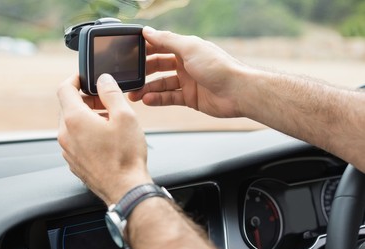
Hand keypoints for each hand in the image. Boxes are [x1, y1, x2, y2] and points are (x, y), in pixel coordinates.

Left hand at [57, 74, 151, 204]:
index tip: (85, 79)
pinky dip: (87, 134)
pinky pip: (76, 141)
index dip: (75, 79)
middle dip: (86, 100)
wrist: (125, 189)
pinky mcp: (74, 163)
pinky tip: (106, 140)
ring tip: (110, 122)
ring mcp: (68, 151)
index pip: (64, 89)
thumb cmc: (126, 156)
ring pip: (73, 125)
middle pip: (69, 107)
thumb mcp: (125, 116)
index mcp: (75, 119)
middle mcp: (66, 135)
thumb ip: (111, 93)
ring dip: (88, 117)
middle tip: (106, 103)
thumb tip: (104, 80)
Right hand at [129, 27, 255, 117]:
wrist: (237, 92)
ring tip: (134, 94)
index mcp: (186, 48)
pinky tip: (147, 100)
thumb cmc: (218, 67)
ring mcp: (187, 81)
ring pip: (162, 84)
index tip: (129, 53)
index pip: (161, 45)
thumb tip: (147, 30)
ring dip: (147, 88)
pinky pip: (169, 98)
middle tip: (129, 77)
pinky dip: (158, 99)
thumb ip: (167, 40)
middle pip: (159, 66)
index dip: (146, 49)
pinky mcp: (190, 98)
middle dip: (143, 72)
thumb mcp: (190, 48)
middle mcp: (186, 64)